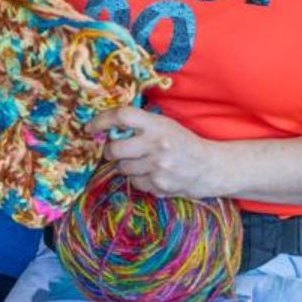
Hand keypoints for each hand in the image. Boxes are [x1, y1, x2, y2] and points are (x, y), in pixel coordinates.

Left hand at [91, 105, 226, 197]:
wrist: (210, 167)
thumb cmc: (183, 143)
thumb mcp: (165, 125)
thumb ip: (140, 125)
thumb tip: (106, 128)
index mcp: (158, 125)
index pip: (122, 116)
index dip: (101, 120)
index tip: (90, 127)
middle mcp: (157, 145)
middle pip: (114, 148)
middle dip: (109, 151)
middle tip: (113, 150)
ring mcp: (158, 167)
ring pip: (122, 168)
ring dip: (125, 166)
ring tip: (140, 162)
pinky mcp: (160, 185)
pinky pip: (135, 183)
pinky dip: (138, 179)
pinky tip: (151, 174)